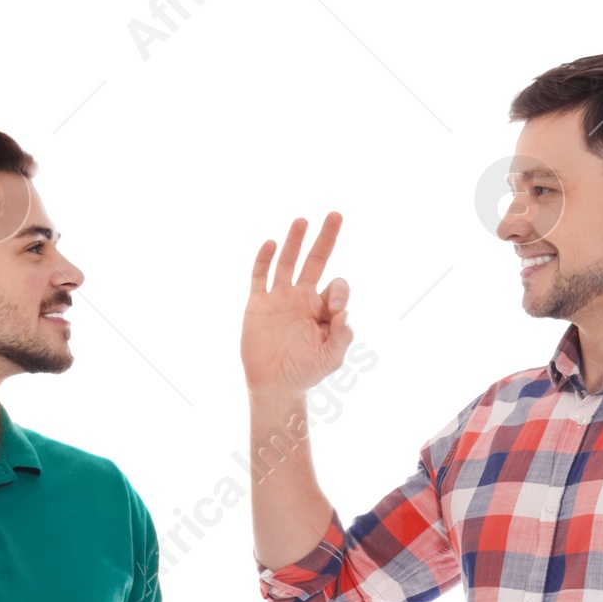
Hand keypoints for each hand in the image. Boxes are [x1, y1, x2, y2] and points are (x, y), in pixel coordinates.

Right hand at [242, 214, 352, 396]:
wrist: (273, 386)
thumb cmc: (305, 373)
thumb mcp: (331, 359)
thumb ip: (342, 337)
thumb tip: (345, 312)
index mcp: (322, 308)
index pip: (336, 287)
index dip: (340, 293)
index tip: (336, 312)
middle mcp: (302, 297)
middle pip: (316, 260)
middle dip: (326, 238)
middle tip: (336, 214)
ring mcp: (279, 298)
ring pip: (287, 261)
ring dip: (295, 240)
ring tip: (302, 220)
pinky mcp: (257, 304)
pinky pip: (260, 276)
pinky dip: (263, 259)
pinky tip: (270, 243)